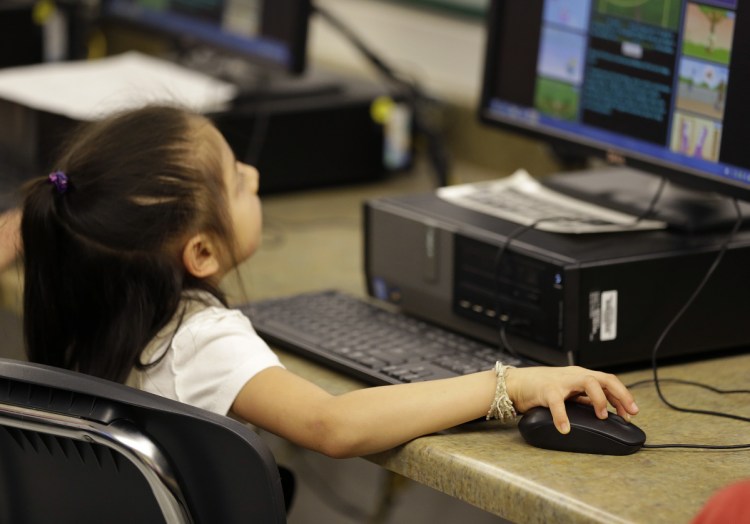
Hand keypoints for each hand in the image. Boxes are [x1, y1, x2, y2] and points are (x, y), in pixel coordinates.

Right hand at [505, 366, 638, 433]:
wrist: (516, 383)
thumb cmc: (542, 388)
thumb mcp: (568, 392)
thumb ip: (584, 398)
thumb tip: (606, 409)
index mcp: (581, 376)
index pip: (608, 381)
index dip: (623, 396)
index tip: (632, 412)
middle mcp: (574, 376)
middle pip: (604, 379)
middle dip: (621, 395)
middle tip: (630, 413)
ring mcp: (561, 381)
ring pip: (588, 382)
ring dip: (599, 400)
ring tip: (602, 416)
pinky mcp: (546, 390)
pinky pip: (557, 403)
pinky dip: (562, 417)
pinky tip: (565, 429)